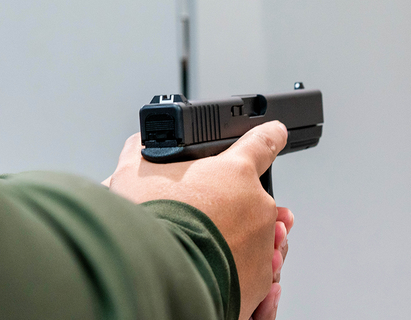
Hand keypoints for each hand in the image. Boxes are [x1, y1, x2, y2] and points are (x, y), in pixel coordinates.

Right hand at [103, 121, 287, 318]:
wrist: (153, 274)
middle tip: (214, 216)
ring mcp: (262, 244)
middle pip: (257, 200)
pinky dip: (241, 270)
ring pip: (260, 238)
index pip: (262, 143)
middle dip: (239, 206)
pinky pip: (257, 271)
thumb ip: (142, 154)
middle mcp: (258, 205)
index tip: (277, 132)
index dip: (269, 135)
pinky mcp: (258, 279)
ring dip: (244, 239)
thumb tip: (139, 146)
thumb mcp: (134, 174)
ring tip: (218, 245)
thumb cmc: (148, 222)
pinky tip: (220, 270)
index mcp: (235, 172)